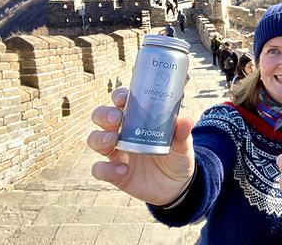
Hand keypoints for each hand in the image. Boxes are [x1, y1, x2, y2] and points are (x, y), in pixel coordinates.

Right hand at [87, 87, 195, 205]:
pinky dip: (106, 169)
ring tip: (113, 141)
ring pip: (94, 139)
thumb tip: (186, 121)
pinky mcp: (114, 173)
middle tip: (116, 118)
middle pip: (101, 117)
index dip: (118, 96)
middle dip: (104, 114)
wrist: (177, 185)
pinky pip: (100, 169)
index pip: (122, 102)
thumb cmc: (176, 156)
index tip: (123, 98)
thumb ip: (182, 133)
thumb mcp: (182, 144)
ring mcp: (116, 152)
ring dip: (99, 138)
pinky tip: (122, 170)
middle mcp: (122, 133)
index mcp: (137, 119)